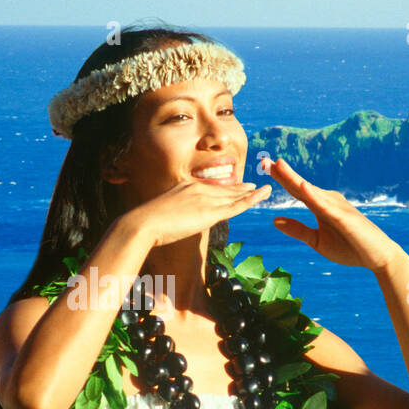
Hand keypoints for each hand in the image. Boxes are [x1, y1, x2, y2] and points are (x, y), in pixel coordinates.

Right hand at [128, 178, 271, 248]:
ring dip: (251, 192)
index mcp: (187, 187)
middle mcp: (198, 189)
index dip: (226, 188)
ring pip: (234, 196)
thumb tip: (180, 220)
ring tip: (265, 189)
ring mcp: (205, 199)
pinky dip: (251, 199)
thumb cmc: (148, 223)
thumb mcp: (165, 213)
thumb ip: (177, 213)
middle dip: (242, 188)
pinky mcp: (210, 212)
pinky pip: (236, 205)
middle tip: (256, 186)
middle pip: (226, 190)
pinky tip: (261, 195)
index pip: (212, 188)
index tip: (236, 186)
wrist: (143, 223)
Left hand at [266, 158, 402, 271]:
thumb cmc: (350, 248)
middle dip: (283, 173)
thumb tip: (274, 220)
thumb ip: (298, 230)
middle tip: (264, 160)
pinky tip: (302, 186)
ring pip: (311, 191)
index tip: (264, 166)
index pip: (296, 190)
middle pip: (301, 185)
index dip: (281, 178)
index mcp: (320, 206)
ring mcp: (337, 207)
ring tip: (279, 165)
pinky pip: (327, 206)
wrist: (378, 257)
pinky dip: (314, 195)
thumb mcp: (318, 241)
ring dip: (294, 178)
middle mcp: (328, 201)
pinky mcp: (345, 218)